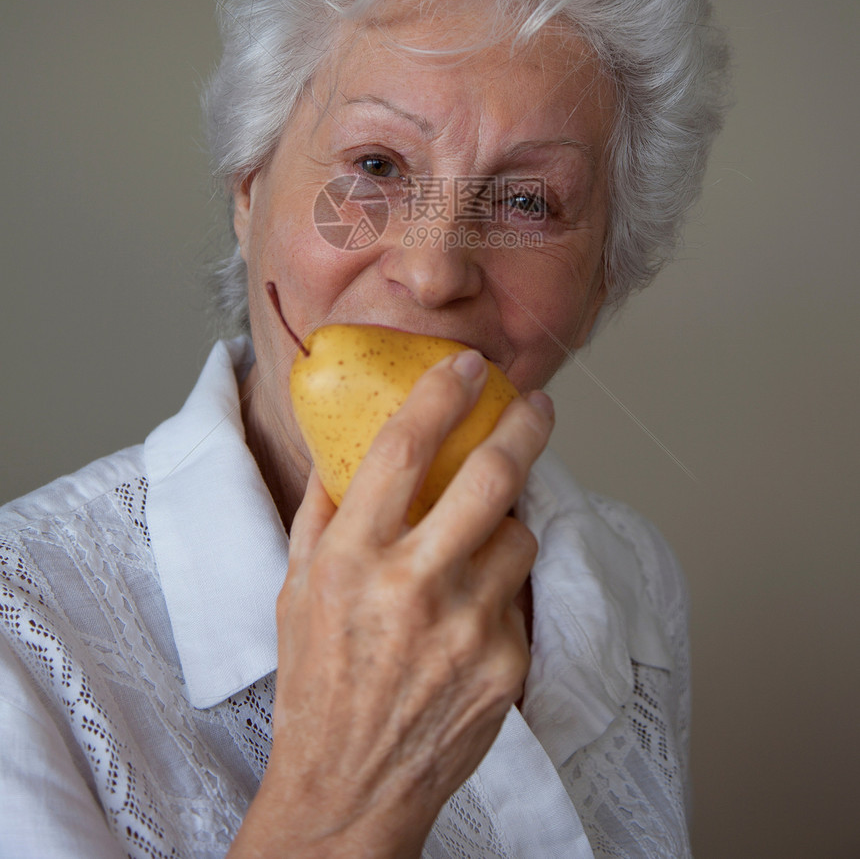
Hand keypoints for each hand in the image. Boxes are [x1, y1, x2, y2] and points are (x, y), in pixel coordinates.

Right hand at [229, 349, 553, 858]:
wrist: (348, 789)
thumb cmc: (316, 682)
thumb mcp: (295, 587)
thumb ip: (323, 511)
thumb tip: (349, 444)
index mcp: (351, 557)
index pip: (404, 448)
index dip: (443, 393)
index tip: (469, 366)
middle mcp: (411, 586)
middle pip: (492, 476)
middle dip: (525, 427)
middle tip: (538, 405)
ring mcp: (466, 627)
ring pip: (518, 534)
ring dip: (509, 523)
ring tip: (482, 540)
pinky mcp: (505, 664)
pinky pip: (520, 595)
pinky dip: (502, 588)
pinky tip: (472, 612)